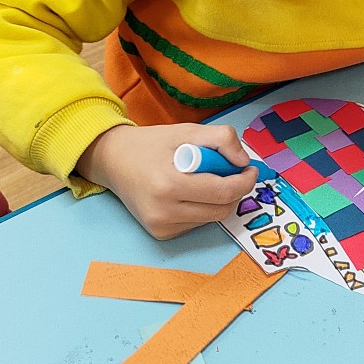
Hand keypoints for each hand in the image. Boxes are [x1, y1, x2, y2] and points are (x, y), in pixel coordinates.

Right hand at [77, 123, 256, 239]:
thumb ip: (220, 139)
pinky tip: (189, 192)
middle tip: (233, 172)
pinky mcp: (160, 233)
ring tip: (206, 178)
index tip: (249, 169)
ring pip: (212, 218)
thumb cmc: (152, 144)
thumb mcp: (187, 131)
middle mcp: (163, 211)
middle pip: (222, 209)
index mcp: (168, 183)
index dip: (244, 181)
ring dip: (219, 200)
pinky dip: (202, 208)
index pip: (222, 191)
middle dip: (235, 190)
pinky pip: (196, 223)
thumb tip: (243, 161)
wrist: (113, 161)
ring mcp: (160, 226)